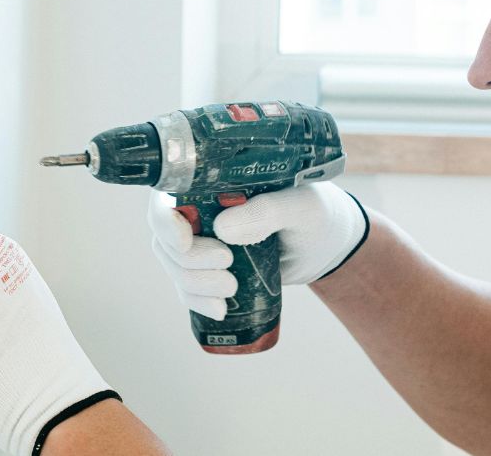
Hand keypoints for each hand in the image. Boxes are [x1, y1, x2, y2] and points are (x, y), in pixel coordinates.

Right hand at [146, 182, 368, 319]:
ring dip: (194, 283)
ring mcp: (202, 240)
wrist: (325, 244)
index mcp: (215, 181)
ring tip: (231, 289)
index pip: (169, 195)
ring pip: (175, 265)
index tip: (184, 241)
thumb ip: (268, 210)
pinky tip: (220, 310)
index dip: (165, 220)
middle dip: (190, 259)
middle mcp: (200, 208)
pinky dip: (198, 302)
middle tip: (227, 265)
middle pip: (166, 236)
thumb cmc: (315, 213)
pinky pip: (188, 288)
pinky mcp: (210, 269)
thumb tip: (223, 228)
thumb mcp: (302, 207)